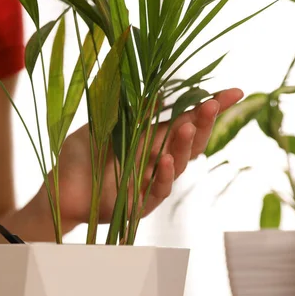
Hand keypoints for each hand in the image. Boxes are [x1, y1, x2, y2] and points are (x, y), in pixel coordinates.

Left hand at [31, 88, 243, 228]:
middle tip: (213, 104)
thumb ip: (127, 112)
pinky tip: (166, 159)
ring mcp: (150, 182)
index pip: (185, 120)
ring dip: (185, 144)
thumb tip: (156, 93)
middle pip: (191, 141)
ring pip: (179, 164)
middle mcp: (155, 159)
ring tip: (189, 125)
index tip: (235, 92)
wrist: (59, 188)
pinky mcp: (140, 203)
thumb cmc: (79, 158)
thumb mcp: (102, 127)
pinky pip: (158, 189)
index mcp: (148, 139)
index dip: (209, 108)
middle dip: (205, 122)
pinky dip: (164, 174)